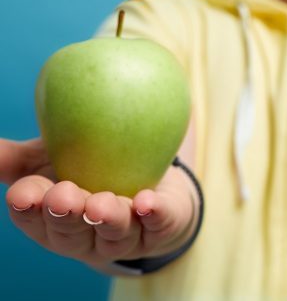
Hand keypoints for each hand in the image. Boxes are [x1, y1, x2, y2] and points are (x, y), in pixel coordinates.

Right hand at [2, 137, 194, 266]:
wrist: (153, 188)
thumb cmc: (91, 172)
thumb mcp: (52, 161)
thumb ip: (18, 159)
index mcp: (55, 221)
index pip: (35, 218)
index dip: (29, 208)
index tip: (23, 193)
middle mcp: (87, 235)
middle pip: (72, 231)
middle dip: (66, 216)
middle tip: (63, 197)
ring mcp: (125, 236)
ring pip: (113, 233)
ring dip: (107, 219)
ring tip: (100, 205)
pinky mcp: (160, 227)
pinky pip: (158, 223)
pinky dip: (153, 214)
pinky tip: (147, 203)